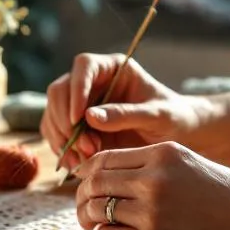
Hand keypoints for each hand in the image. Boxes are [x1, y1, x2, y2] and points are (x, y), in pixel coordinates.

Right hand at [40, 53, 215, 169]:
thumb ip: (126, 115)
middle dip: (66, 121)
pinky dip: (61, 149)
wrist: (175, 137)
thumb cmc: (173, 119)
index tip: (79, 119)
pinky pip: (55, 133)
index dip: (76, 89)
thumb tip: (89, 116)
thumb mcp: (157, 117)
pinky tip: (76, 163)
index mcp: (113, 68)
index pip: (84, 66)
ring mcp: (80, 103)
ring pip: (53, 114)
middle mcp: (91, 82)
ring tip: (85, 158)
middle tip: (85, 147)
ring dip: (62, 138)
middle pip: (59, 91)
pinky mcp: (76, 126)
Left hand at [72, 142, 229, 229]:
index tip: (84, 185)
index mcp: (164, 153)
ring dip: (89, 218)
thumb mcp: (194, 167)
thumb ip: (155, 167)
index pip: (104, 158)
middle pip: (94, 183)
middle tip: (84, 209)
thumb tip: (108, 175)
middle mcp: (154, 179)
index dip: (88, 173)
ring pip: (97, 210)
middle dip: (82, 197)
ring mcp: (152, 213)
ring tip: (93, 225)